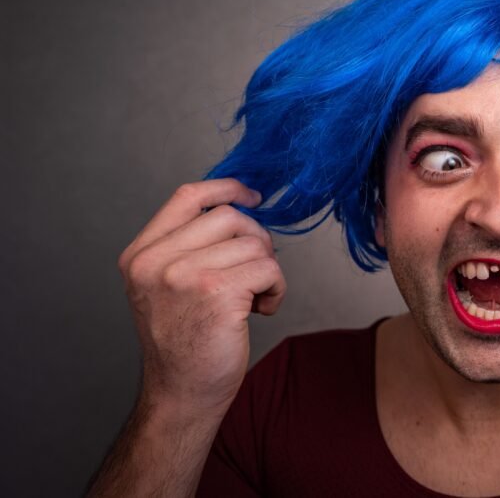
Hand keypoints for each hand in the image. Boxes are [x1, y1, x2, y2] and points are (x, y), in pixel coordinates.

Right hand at [117, 178, 285, 415]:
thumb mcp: (167, 286)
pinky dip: (277, 288)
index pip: (188, 196)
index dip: (227, 188)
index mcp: (140, 255)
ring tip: (255, 298)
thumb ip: (190, 246)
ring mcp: (183, 275)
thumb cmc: (184, 343)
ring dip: (268, 270)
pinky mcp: (216, 291)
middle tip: (257, 272)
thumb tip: (241, 207)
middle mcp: (155, 261)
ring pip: (254, 243)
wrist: (182, 395)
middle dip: (256, 240)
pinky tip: (262, 309)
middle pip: (229, 215)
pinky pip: (268, 267)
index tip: (253, 197)